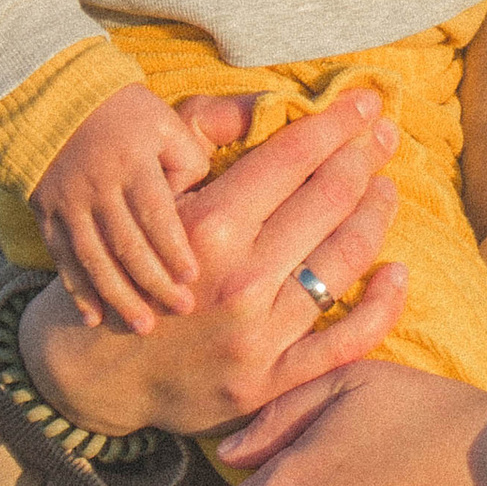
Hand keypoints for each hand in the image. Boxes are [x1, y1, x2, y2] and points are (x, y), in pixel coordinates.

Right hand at [16, 89, 405, 438]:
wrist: (88, 370)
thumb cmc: (125, 267)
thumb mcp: (151, 196)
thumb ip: (202, 142)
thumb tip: (264, 102)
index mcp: (208, 226)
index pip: (294, 157)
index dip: (337, 122)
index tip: (365, 102)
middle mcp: (240, 279)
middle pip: (329, 200)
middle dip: (364, 156)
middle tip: (383, 135)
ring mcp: (258, 336)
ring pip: (344, 261)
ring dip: (375, 215)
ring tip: (384, 188)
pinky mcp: (268, 383)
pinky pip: (346, 343)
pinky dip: (382, 306)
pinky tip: (397, 273)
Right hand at [30, 79, 214, 331]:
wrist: (52, 98)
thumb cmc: (123, 112)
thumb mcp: (164, 122)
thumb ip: (188, 161)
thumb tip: (198, 202)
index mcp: (131, 162)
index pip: (154, 212)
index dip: (173, 247)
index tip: (192, 276)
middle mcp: (97, 186)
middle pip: (126, 243)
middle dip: (153, 281)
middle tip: (182, 311)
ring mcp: (68, 204)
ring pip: (93, 259)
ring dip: (117, 295)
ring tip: (141, 327)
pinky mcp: (47, 215)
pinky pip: (61, 259)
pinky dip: (76, 291)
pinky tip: (93, 319)